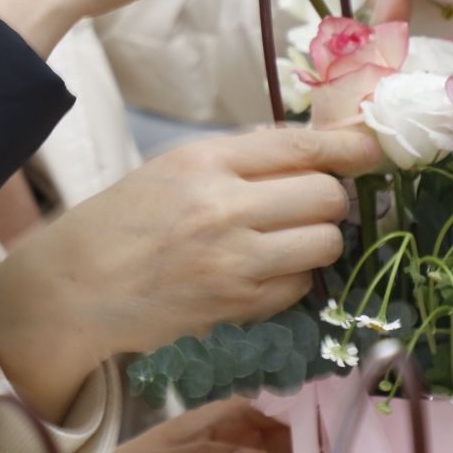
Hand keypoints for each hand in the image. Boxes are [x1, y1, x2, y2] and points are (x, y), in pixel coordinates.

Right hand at [0, 126, 376, 418]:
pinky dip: (294, 278)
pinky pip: (302, 287)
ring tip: (288, 239)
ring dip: (319, 240)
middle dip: (331, 198)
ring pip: (325, 242)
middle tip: (309, 204)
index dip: (350, 147)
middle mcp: (223, 206)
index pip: (301, 147)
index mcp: (204, 160)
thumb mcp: (173, 167)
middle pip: (327, 195)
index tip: (374, 148)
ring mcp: (234, 261)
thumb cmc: (124, 220)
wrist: (78, 286)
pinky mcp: (238, 305)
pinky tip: (264, 272)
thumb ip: (240, 156)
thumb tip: (313, 147)